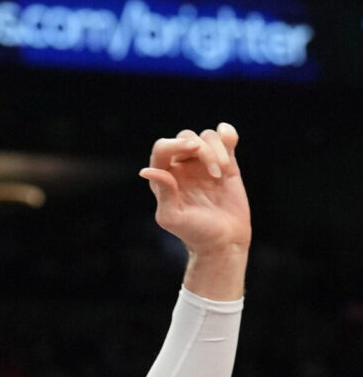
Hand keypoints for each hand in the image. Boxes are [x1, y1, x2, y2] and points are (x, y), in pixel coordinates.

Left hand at [140, 124, 250, 256]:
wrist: (224, 242)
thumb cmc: (194, 232)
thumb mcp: (173, 217)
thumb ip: (163, 193)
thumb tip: (146, 171)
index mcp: (163, 175)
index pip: (163, 147)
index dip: (175, 144)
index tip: (193, 148)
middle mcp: (181, 165)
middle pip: (186, 137)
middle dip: (202, 150)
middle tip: (214, 173)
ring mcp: (204, 163)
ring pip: (207, 137)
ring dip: (217, 150)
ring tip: (222, 174)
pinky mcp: (227, 164)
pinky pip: (225, 139)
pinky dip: (228, 134)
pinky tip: (231, 139)